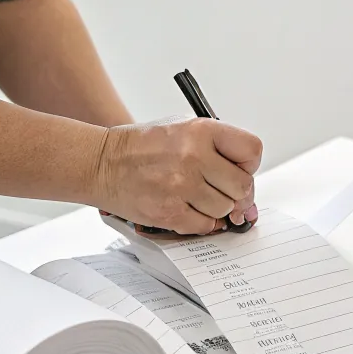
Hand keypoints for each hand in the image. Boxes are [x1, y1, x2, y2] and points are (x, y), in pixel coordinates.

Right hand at [94, 118, 262, 234]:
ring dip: (216, 208)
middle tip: (220, 190)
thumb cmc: (142, 146)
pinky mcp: (169, 211)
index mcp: (200, 131)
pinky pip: (205, 226)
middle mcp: (193, 156)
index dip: (250, 165)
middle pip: (242, 186)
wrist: (101, 163)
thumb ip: (217, 149)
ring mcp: (181, 185)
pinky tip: (188, 208)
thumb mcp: (182, 128)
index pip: (251, 151)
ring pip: (225, 209)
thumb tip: (246, 186)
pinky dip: (201, 222)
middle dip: (235, 193)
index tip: (241, 170)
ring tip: (195, 196)